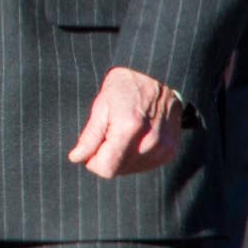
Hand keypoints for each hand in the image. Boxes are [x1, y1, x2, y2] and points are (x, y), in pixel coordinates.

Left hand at [69, 66, 183, 178]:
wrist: (156, 77)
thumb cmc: (124, 88)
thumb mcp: (100, 106)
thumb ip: (90, 136)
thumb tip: (76, 158)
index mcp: (129, 128)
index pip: (107, 168)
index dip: (92, 162)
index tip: (89, 149)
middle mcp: (150, 142)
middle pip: (118, 170)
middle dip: (106, 158)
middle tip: (105, 134)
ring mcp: (164, 148)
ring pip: (132, 170)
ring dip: (120, 158)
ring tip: (120, 133)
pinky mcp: (170, 151)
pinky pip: (146, 165)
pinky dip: (134, 157)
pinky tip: (133, 138)